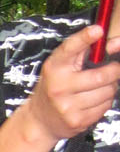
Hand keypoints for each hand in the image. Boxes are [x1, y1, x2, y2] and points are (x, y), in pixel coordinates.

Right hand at [26, 24, 119, 144]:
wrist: (39, 121)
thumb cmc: (54, 88)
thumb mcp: (60, 67)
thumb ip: (83, 51)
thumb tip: (112, 41)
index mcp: (54, 68)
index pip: (69, 49)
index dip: (85, 38)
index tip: (98, 30)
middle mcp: (59, 87)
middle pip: (101, 76)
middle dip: (114, 71)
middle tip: (114, 69)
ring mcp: (67, 106)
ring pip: (107, 92)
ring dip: (110, 87)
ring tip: (101, 86)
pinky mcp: (77, 121)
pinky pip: (104, 107)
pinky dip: (105, 101)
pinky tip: (95, 100)